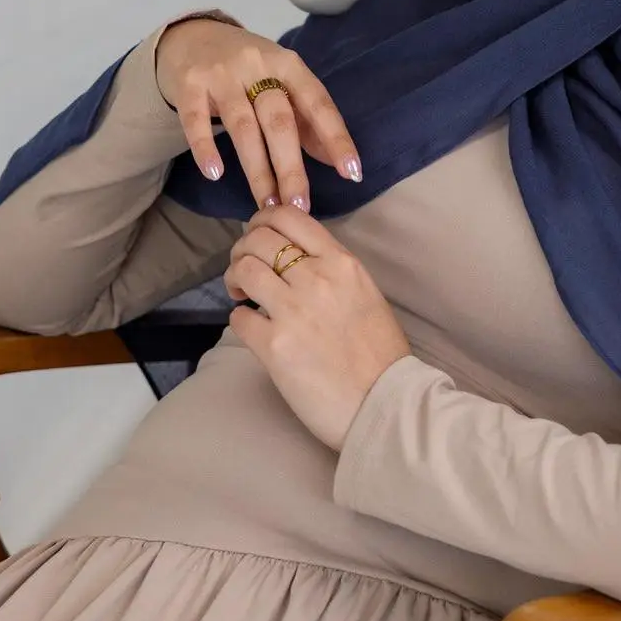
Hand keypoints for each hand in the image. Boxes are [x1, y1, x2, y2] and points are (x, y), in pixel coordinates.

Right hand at [154, 16, 360, 210]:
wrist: (191, 36)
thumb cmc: (246, 69)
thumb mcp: (280, 82)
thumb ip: (306, 118)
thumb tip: (334, 159)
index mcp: (288, 65)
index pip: (318, 102)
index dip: (336, 137)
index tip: (352, 172)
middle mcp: (258, 64)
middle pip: (280, 120)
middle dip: (291, 167)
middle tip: (299, 207)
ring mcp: (222, 73)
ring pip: (243, 126)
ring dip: (257, 169)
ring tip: (267, 203)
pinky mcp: (190, 83)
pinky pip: (196, 119)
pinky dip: (206, 147)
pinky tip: (215, 174)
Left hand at [225, 200, 414, 446]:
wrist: (385, 403)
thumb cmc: (380, 354)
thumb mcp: (365, 294)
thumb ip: (333, 271)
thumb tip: (296, 259)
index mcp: (342, 263)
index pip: (289, 217)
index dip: (263, 219)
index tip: (258, 234)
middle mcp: (316, 279)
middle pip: (258, 239)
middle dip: (242, 249)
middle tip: (244, 268)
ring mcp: (293, 312)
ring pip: (244, 270)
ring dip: (235, 278)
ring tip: (241, 294)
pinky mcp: (274, 347)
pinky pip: (238, 318)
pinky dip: (239, 319)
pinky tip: (251, 328)